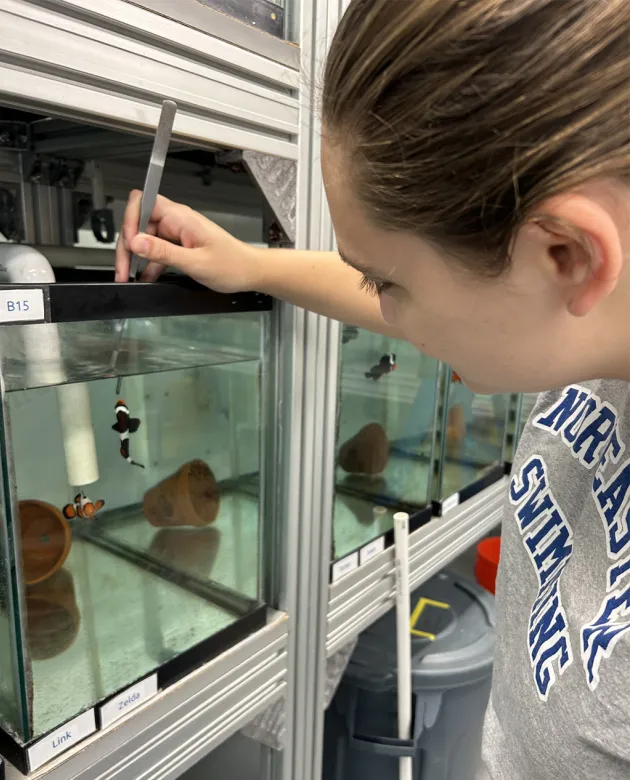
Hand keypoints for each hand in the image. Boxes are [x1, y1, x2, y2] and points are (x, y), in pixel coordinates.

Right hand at [115, 190, 260, 292]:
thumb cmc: (232, 265)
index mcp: (180, 217)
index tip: (129, 246)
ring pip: (145, 239)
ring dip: (135, 258)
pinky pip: (157, 250)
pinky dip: (149, 264)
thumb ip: (163, 252)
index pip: (142, 202)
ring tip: (129, 278)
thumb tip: (136, 243)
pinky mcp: (179, 244)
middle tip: (124, 271)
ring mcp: (177, 232)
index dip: (130, 221)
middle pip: (139, 223)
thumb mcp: (195, 262)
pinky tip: (145, 278)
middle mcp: (176, 220)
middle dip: (128, 246)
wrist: (250, 272)